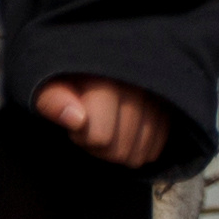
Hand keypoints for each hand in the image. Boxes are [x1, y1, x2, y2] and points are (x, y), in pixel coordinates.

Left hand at [35, 77, 172, 169]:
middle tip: (89, 128)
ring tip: (107, 129)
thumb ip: (53, 100)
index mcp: (105, 76)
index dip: (82, 137)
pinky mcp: (171, 107)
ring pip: (140, 154)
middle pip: (121, 150)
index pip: (101, 136)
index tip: (75, 121)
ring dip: (119, 149)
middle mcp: (139, 84)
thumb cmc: (66, 79)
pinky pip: (156, 148)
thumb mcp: (47, 85)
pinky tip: (125, 133)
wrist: (93, 64)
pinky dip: (138, 148)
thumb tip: (77, 119)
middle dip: (99, 148)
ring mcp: (159, 97)